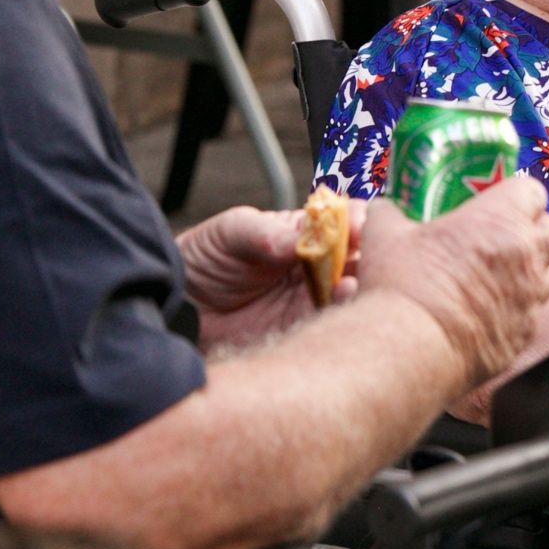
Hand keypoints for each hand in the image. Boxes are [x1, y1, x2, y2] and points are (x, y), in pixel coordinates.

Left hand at [177, 201, 365, 350]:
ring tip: (350, 284)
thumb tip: (301, 238)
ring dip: (358, 287)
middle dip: (372, 256)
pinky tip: (338, 305)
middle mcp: (317, 263)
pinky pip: (330, 323)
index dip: (360, 221)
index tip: (361, 226)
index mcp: (306, 230)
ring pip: (352, 291)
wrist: (176, 304)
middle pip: (360, 257)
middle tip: (369, 258)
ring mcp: (312, 297)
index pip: (346, 219)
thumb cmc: (204, 257)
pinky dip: (340, 315)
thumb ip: (267, 234)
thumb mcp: (232, 232)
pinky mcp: (302, 329)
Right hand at [354, 176, 548, 388]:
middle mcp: (526, 255)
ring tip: (496, 278)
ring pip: (547, 274)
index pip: (532, 192)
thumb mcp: (385, 234)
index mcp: (501, 219)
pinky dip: (517, 311)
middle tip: (502, 238)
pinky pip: (531, 314)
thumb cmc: (404, 286)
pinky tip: (488, 314)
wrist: (409, 348)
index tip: (498, 203)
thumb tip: (383, 209)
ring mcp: (530, 297)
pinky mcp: (524, 334)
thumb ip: (389, 213)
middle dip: (533, 231)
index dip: (516, 196)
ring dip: (529, 272)